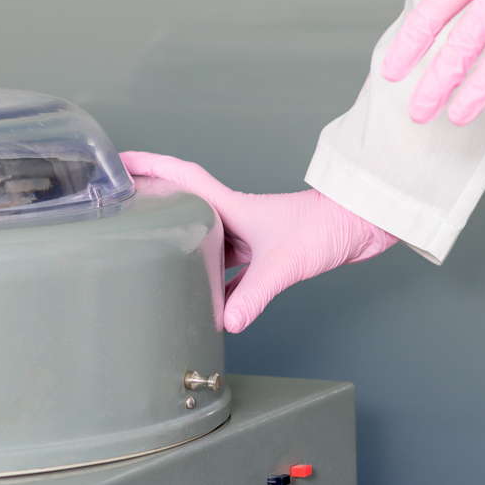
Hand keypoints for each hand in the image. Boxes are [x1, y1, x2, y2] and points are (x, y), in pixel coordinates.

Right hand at [120, 152, 397, 332]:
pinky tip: (209, 307)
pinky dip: (218, 287)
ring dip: (186, 255)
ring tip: (156, 268)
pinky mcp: (268, 254)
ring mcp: (252, 236)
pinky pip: (232, 273)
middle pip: (186, 211)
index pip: (181, 177)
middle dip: (157, 211)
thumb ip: (255, 294)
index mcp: (233, 206)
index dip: (148, 167)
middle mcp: (237, 218)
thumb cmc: (329, 227)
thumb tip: (227, 321)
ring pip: (207, 246)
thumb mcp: (286, 262)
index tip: (118, 163)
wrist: (366, 226)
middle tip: (124, 217)